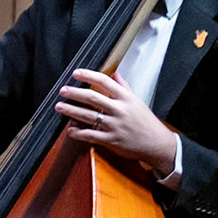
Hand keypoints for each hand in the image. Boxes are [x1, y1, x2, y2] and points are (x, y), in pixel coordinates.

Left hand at [55, 69, 177, 177]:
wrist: (158, 144)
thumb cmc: (146, 122)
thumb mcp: (137, 101)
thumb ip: (124, 87)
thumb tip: (115, 73)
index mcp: (126, 98)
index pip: (104, 81)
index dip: (88, 76)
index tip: (76, 73)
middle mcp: (120, 110)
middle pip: (92, 97)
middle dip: (74, 93)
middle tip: (63, 90)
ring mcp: (114, 126)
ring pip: (88, 116)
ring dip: (71, 110)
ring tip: (59, 106)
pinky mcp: (111, 140)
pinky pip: (89, 135)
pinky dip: (77, 132)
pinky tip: (69, 129)